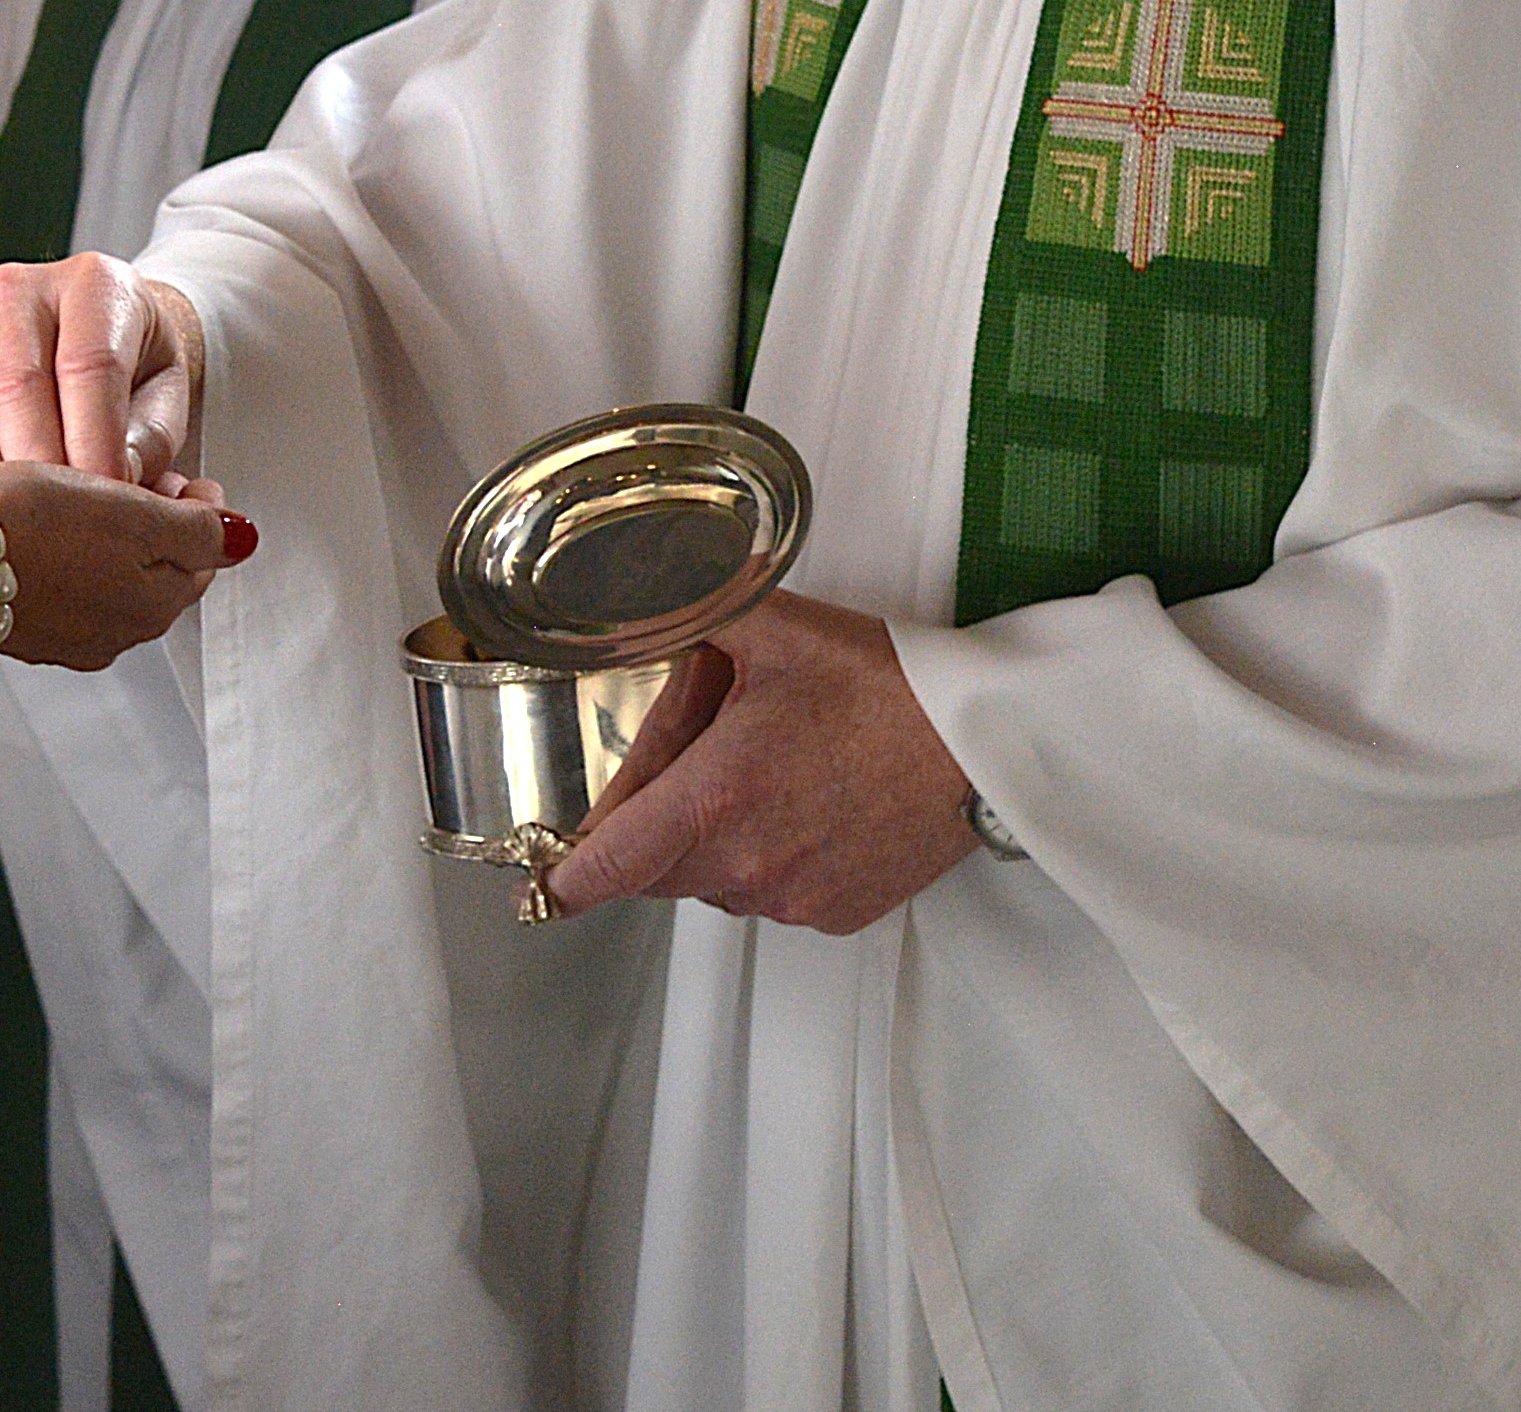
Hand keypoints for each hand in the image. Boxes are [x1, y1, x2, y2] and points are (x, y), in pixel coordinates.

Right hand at [0, 255, 202, 494]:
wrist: (105, 334)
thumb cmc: (137, 373)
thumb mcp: (164, 398)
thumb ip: (145, 441)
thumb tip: (109, 489)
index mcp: (94, 286)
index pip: (89, 364)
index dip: (93, 440)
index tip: (102, 507)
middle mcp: (20, 289)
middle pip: (14, 380)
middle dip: (33, 465)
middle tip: (51, 528)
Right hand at [0, 463, 254, 669]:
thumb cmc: (28, 528)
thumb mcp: (135, 515)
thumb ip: (198, 529)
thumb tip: (244, 538)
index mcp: (153, 606)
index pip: (199, 553)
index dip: (191, 502)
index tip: (171, 466)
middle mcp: (111, 631)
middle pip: (151, 566)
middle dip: (146, 520)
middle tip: (123, 471)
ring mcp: (59, 634)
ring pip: (99, 572)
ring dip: (96, 532)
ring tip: (71, 486)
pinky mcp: (11, 621)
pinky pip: (51, 580)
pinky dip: (52, 547)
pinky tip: (27, 517)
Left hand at [539, 594, 981, 934]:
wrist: (983, 741)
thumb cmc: (886, 684)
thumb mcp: (767, 628)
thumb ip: (680, 618)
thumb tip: (624, 606)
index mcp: (716, 795)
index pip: (608, 864)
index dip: (564, 877)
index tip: (538, 880)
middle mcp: (748, 861)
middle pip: (655, 869)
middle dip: (652, 826)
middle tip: (693, 761)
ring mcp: (794, 896)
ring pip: (712, 883)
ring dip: (712, 842)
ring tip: (764, 774)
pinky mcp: (835, 913)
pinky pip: (770, 897)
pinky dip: (767, 860)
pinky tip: (803, 806)